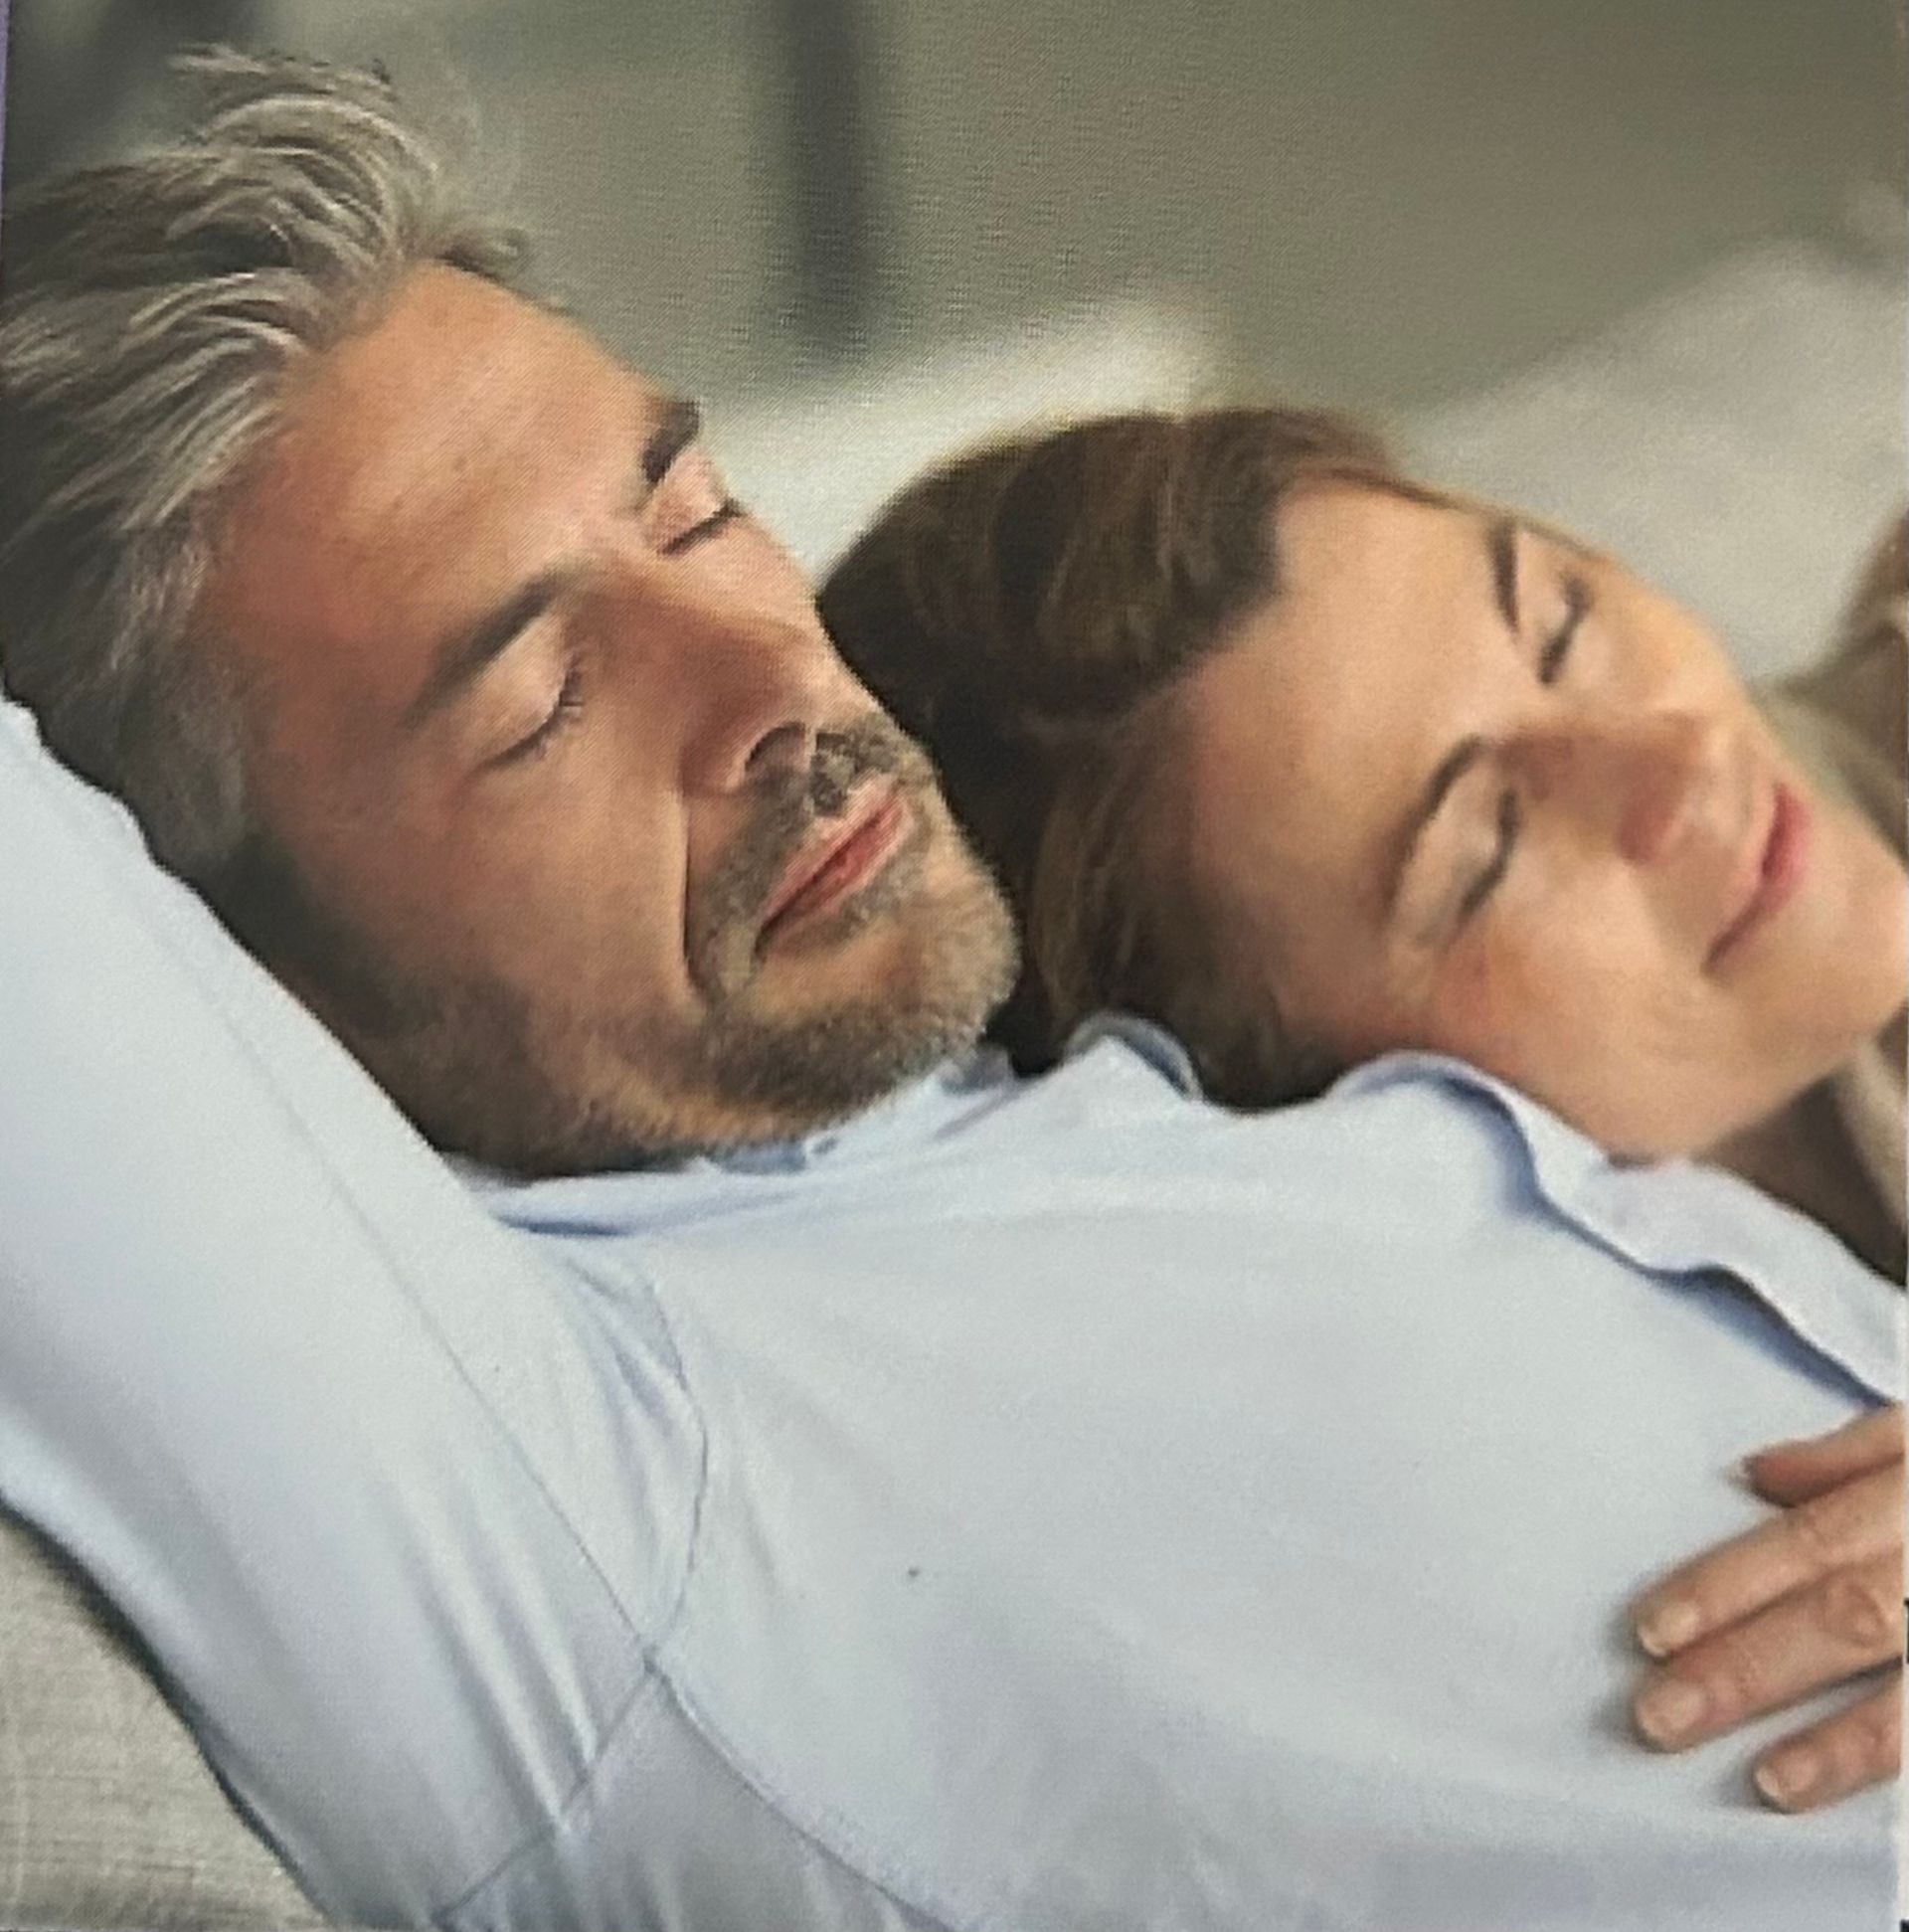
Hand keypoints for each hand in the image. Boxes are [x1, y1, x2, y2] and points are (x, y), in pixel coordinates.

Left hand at [1628, 1405, 1902, 1812]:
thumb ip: (1852, 1455)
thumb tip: (1754, 1475)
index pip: (1813, 1541)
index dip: (1729, 1584)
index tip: (1652, 1629)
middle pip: (1850, 1617)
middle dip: (1750, 1669)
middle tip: (1662, 1715)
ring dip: (1845, 1743)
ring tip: (1768, 1780)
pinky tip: (1895, 1825)